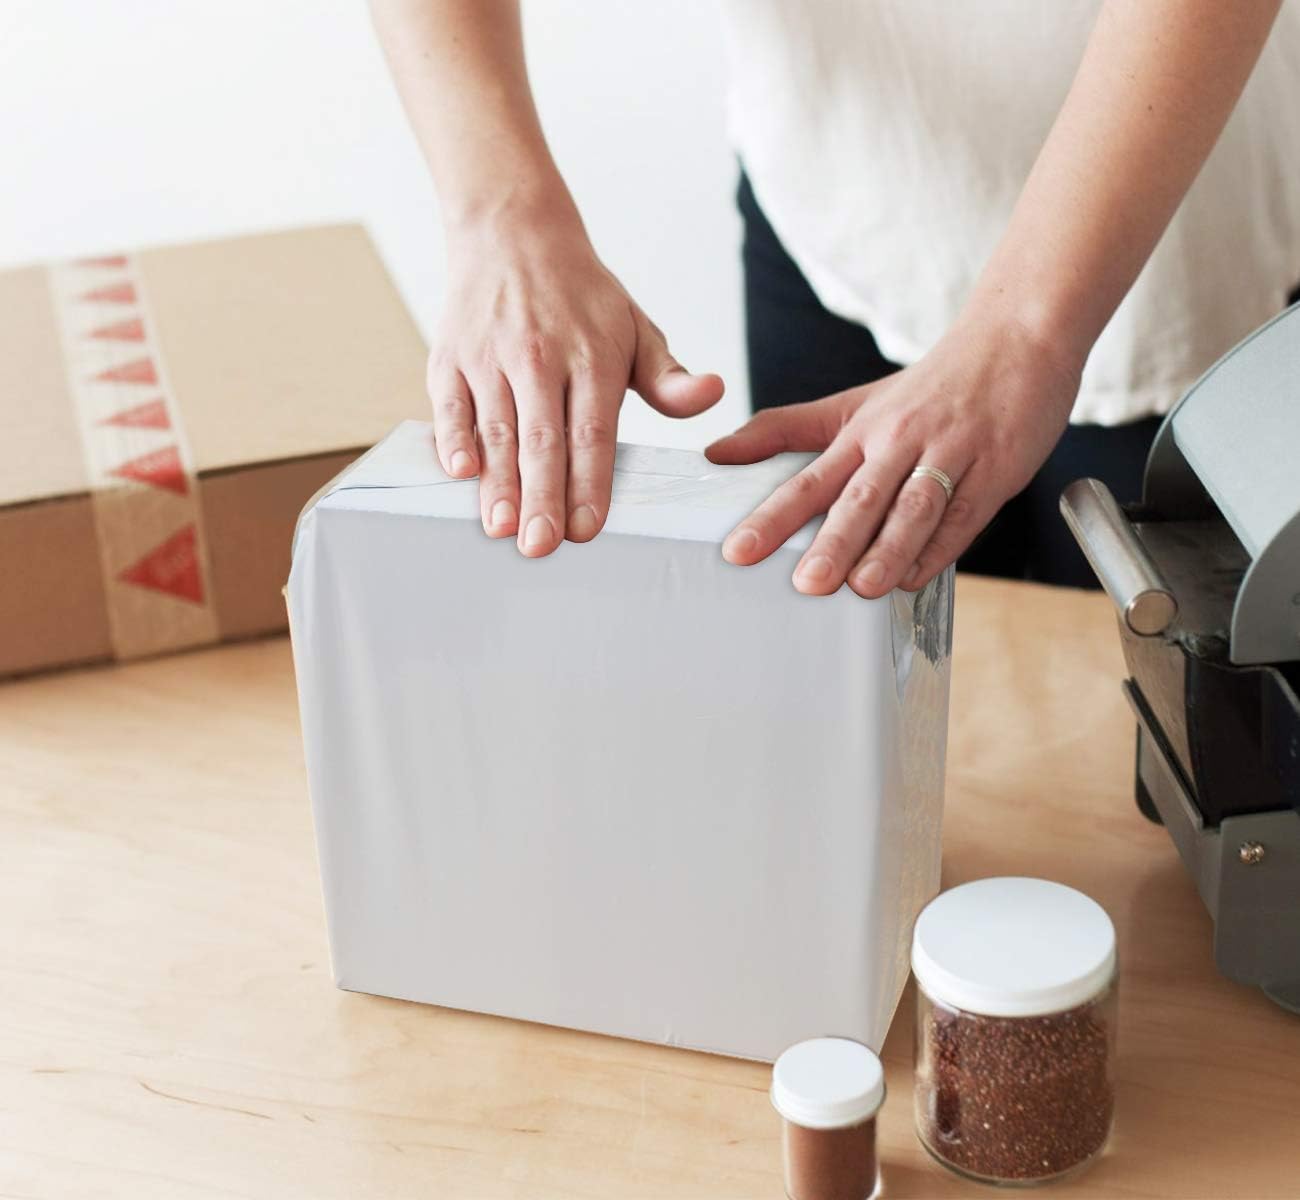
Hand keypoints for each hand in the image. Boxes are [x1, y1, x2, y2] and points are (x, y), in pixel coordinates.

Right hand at [429, 217, 723, 554]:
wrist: (512, 230)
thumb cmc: (581, 296)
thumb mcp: (635, 328)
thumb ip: (669, 378)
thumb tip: (712, 395)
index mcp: (591, 357)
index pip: (592, 432)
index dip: (589, 482)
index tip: (588, 528)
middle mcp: (539, 358)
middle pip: (542, 439)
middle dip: (541, 496)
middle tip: (541, 545)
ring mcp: (490, 357)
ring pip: (496, 429)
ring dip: (497, 482)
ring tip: (501, 527)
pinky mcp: (450, 357)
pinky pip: (450, 405)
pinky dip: (453, 438)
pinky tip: (460, 474)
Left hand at [704, 313, 1082, 596]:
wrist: (1017, 339)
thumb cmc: (929, 387)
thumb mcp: (852, 403)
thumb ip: (784, 430)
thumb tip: (717, 453)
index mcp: (862, 431)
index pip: (809, 480)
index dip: (773, 517)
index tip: (740, 551)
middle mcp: (900, 441)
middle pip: (861, 497)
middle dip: (833, 542)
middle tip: (807, 583)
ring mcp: (950, 455)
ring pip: (914, 508)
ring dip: (888, 549)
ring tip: (863, 588)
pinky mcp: (995, 470)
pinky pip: (964, 516)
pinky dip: (940, 549)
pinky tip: (916, 577)